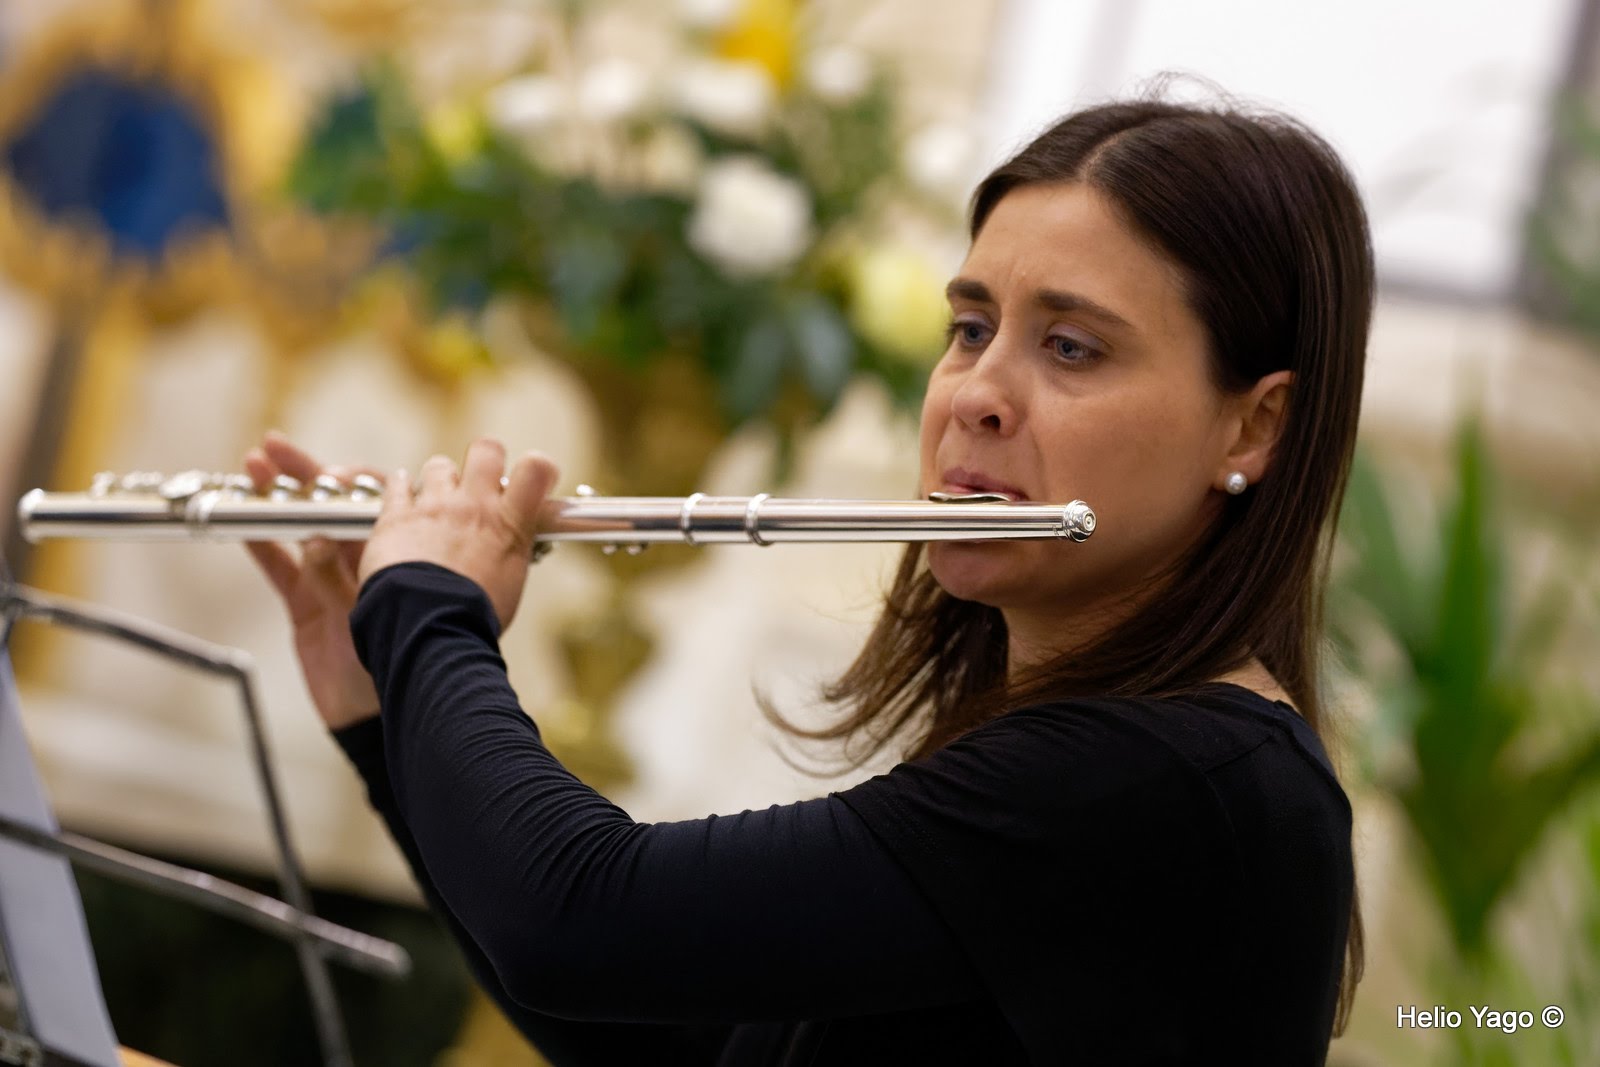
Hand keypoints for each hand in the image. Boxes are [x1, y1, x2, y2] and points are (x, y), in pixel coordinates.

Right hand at [243, 431, 381, 730]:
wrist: (384, 714)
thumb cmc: (406, 660)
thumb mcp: (384, 615)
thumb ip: (347, 579)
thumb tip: (316, 545)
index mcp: (400, 554)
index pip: (377, 501)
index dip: (354, 482)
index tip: (335, 474)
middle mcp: (366, 560)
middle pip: (332, 506)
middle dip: (306, 474)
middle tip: (276, 447)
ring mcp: (332, 581)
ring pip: (301, 528)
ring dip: (277, 497)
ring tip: (254, 466)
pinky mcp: (305, 606)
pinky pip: (279, 568)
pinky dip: (259, 544)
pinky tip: (238, 518)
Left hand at [359, 439, 556, 631]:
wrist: (428, 630)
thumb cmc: (474, 615)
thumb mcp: (511, 580)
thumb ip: (512, 547)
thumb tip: (514, 538)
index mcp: (509, 523)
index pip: (536, 468)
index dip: (537, 468)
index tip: (532, 479)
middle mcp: (474, 505)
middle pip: (486, 449)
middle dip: (485, 458)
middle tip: (481, 480)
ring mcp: (434, 507)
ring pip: (439, 465)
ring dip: (442, 478)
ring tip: (439, 499)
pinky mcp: (396, 516)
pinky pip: (398, 484)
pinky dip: (402, 487)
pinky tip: (404, 495)